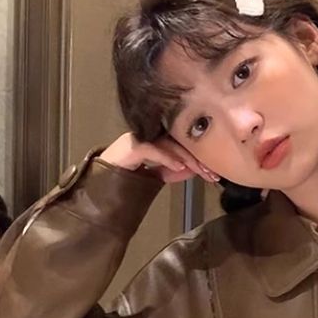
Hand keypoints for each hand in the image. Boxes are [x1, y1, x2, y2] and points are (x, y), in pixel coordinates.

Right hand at [99, 132, 219, 184]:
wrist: (104, 181)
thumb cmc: (130, 175)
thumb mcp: (160, 173)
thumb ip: (177, 169)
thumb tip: (197, 168)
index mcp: (159, 139)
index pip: (185, 146)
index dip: (200, 159)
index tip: (214, 174)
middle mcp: (151, 135)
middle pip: (180, 143)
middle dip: (198, 159)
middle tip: (211, 174)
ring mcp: (141, 139)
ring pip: (169, 145)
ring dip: (187, 159)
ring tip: (199, 171)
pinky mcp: (131, 146)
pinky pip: (152, 149)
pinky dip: (167, 158)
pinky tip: (178, 167)